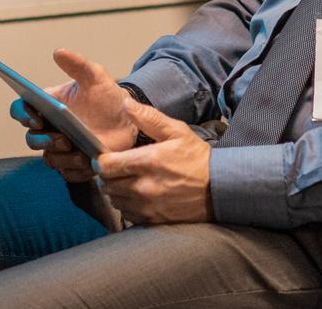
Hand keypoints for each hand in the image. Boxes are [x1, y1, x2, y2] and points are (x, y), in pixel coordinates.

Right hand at [8, 48, 141, 184]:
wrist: (128, 120)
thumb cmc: (107, 96)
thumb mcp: (96, 77)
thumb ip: (78, 64)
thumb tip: (58, 52)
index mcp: (47, 105)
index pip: (21, 109)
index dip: (22, 114)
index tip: (35, 116)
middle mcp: (49, 128)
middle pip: (31, 139)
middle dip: (43, 141)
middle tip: (62, 138)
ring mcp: (60, 149)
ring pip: (50, 159)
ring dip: (63, 158)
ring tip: (80, 153)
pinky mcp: (74, 165)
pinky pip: (68, 174)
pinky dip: (77, 170)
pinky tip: (89, 164)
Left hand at [97, 101, 212, 224]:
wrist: (219, 188)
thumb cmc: (197, 158)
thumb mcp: (177, 131)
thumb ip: (149, 117)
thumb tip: (126, 103)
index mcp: (148, 161)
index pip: (106, 165)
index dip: (102, 160)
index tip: (108, 156)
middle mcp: (144, 186)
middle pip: (107, 183)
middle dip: (109, 174)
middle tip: (119, 167)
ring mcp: (147, 206)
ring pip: (114, 199)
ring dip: (116, 190)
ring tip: (128, 180)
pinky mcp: (152, 219)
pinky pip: (127, 213)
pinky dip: (127, 204)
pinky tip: (137, 195)